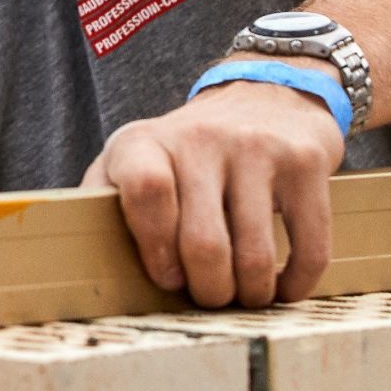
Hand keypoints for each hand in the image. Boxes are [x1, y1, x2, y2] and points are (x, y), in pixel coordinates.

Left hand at [80, 77, 345, 306]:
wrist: (268, 93)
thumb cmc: (187, 150)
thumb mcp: (132, 157)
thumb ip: (105, 201)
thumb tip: (82, 262)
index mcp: (144, 143)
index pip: (146, 194)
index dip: (157, 250)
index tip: (168, 277)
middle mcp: (201, 139)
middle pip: (203, 243)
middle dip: (208, 291)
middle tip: (210, 297)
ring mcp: (257, 148)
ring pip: (254, 255)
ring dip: (250, 294)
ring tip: (245, 295)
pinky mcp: (306, 162)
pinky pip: (308, 246)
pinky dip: (297, 284)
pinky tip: (284, 288)